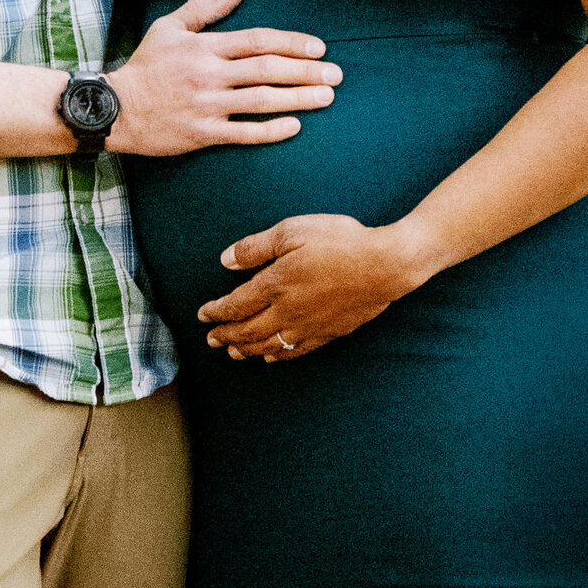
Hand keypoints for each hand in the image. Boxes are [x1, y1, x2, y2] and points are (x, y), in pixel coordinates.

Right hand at [108, 0, 340, 156]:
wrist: (117, 109)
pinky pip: (244, 133)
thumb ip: (203, 10)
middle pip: (267, 70)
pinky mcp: (203, 134)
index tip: (318, 47)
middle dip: (306, 71)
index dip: (292, 43)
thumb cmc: (145, 66)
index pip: (258, 41)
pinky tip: (295, 126)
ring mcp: (207, 106)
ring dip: (299, 99)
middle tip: (337, 74)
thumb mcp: (168, 28)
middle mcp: (209, 75)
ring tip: (327, 97)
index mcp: (205, 47)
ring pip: (261, 101)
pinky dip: (271, 130)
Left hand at [197, 214, 425, 360]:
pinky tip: (271, 356)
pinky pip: (295, 350)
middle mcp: (287, 311)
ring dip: (246, 350)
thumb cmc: (340, 242)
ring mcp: (308, 326)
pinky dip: (277, 355)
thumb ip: (256, 247)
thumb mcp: (293, 231)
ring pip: (268, 345)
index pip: (236, 305)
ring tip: (232, 353)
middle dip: (225, 336)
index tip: (202, 315)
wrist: (385, 266)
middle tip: (210, 340)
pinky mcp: (328, 333)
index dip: (216, 312)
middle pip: (247, 330)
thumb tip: (225, 260)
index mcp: (275, 284)